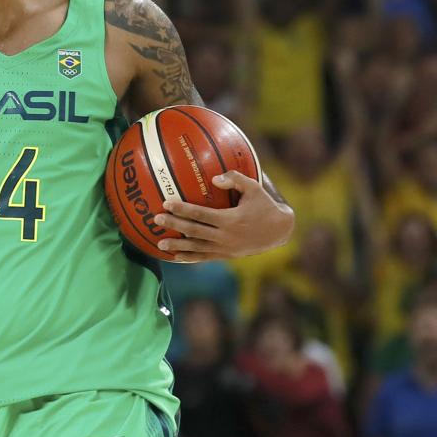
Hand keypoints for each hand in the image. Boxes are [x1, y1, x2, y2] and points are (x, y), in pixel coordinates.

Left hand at [151, 172, 294, 261]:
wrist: (279, 231)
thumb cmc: (264, 205)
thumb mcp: (254, 188)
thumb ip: (235, 179)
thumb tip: (213, 178)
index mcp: (230, 220)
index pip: (200, 214)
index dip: (182, 209)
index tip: (166, 204)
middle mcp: (225, 236)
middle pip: (194, 231)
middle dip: (174, 225)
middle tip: (156, 220)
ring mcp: (225, 248)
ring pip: (196, 248)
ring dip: (177, 246)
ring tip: (159, 244)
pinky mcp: (226, 255)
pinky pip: (204, 258)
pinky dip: (189, 258)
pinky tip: (175, 257)